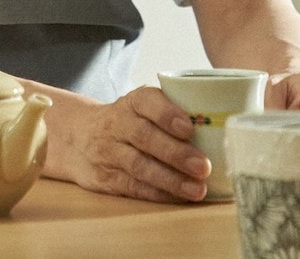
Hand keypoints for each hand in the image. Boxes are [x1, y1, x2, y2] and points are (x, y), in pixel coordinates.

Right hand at [56, 86, 211, 202]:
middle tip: (204, 166)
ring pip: (140, 166)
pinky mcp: (107, 178)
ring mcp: (109, 152)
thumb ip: (172, 111)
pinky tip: (179, 197)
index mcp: (131, 102)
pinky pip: (134, 187)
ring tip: (197, 188)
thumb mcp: (142, 106)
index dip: (167, 114)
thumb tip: (219, 125)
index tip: (190, 127)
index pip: (146, 102)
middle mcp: (117, 124)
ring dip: (171, 179)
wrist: (80, 136)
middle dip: (176, 153)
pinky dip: (158, 194)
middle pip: (145, 137)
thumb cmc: (128, 120)